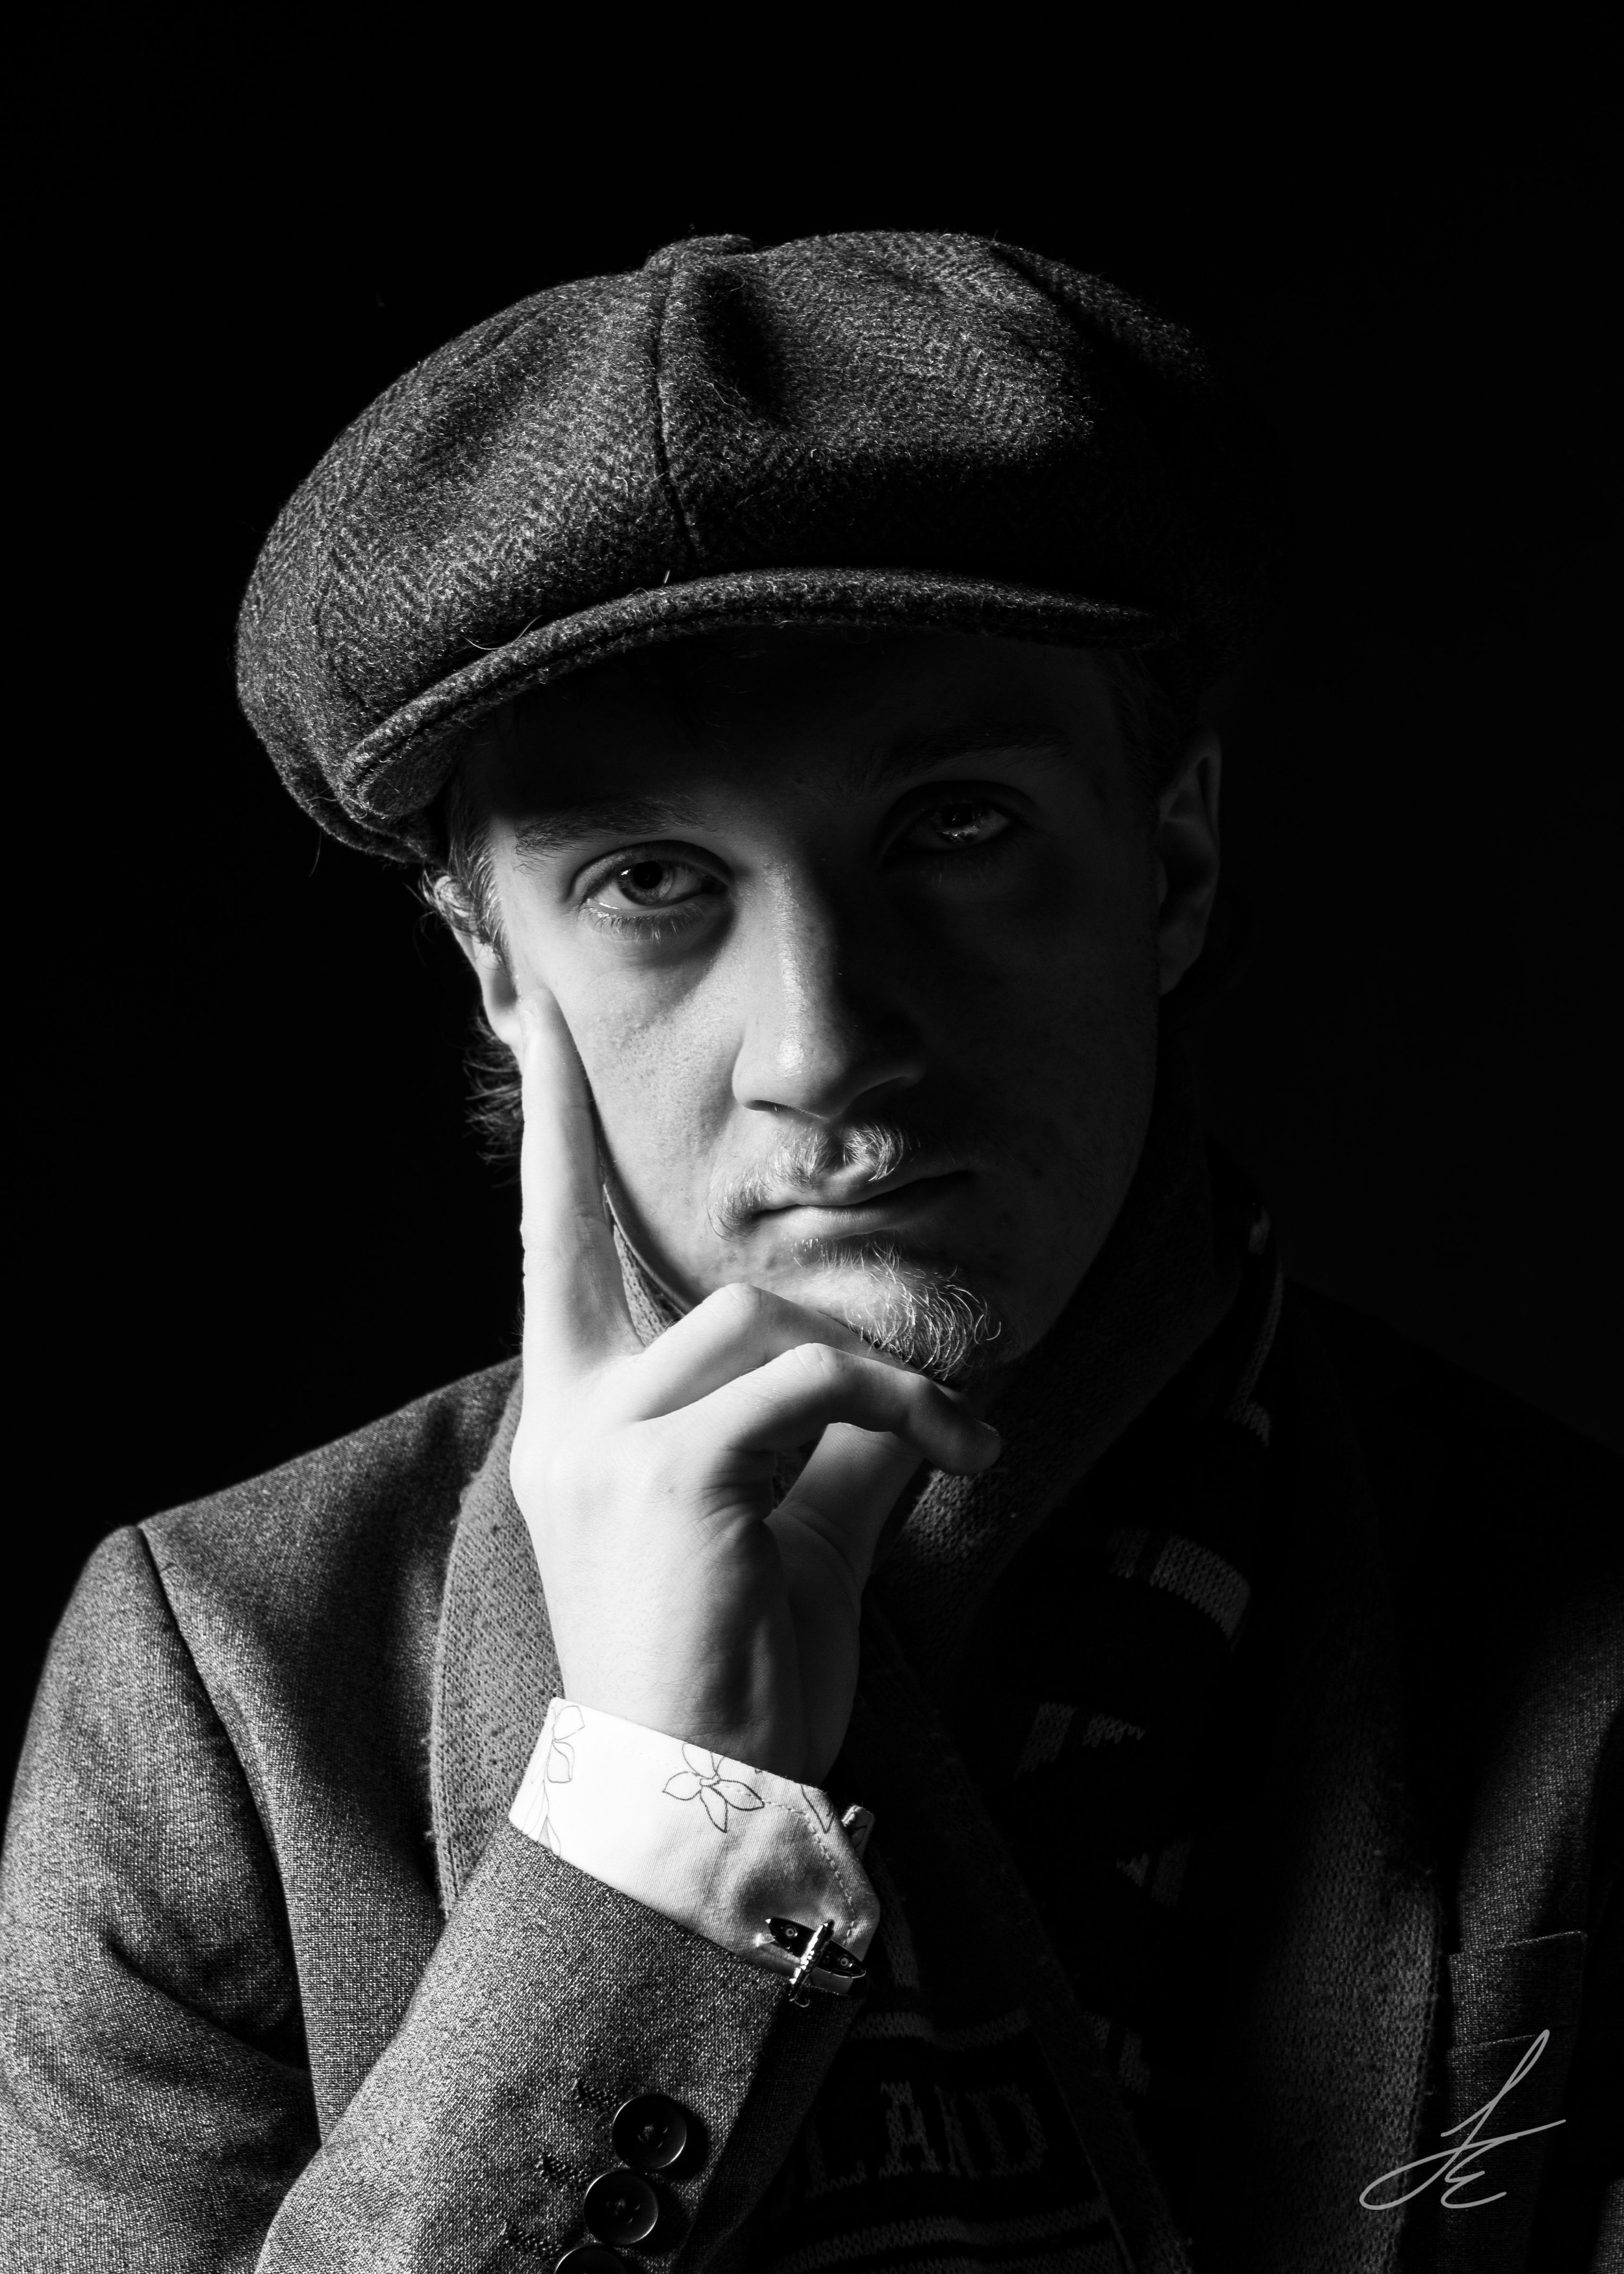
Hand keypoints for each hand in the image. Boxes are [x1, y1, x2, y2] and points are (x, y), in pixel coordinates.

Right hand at [508, 990, 1000, 1783]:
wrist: (699, 1807)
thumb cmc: (734, 1674)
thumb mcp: (789, 1529)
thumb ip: (826, 1432)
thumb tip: (900, 1358)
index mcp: (579, 1418)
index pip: (551, 1243)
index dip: (553, 1131)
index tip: (535, 1018)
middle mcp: (571, 1413)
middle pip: (683, 1266)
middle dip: (801, 1272)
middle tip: (897, 1318)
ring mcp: (608, 1439)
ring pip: (762, 1317)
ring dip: (883, 1363)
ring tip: (958, 1438)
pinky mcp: (670, 1471)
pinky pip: (809, 1381)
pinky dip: (900, 1402)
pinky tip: (958, 1456)